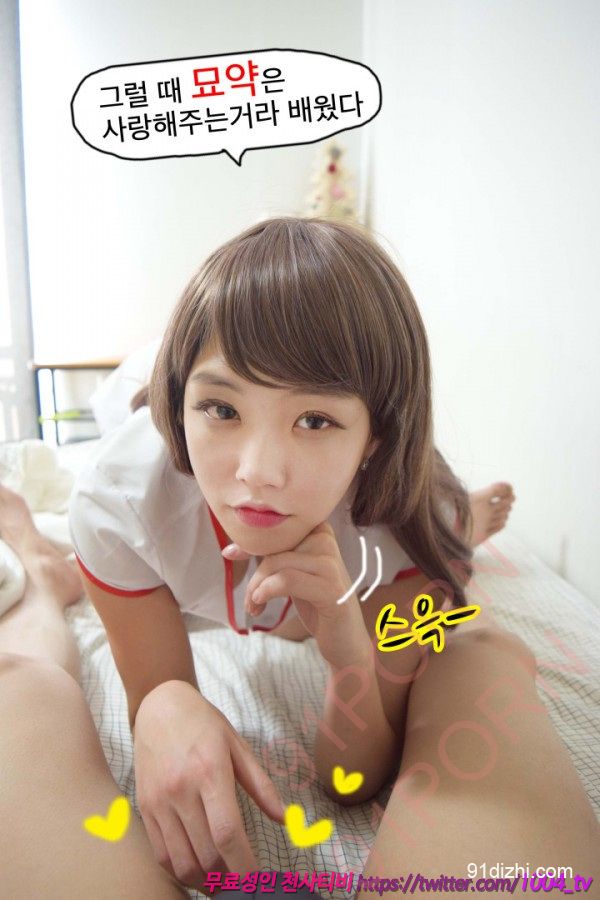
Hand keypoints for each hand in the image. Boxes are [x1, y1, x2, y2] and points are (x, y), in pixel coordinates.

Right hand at [133, 680, 284, 891]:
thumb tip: (285, 819)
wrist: (159, 705)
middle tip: (243, 882)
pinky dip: (180, 871)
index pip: (227, 832)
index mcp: (209, 772)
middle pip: (206, 853)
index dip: (243, 865)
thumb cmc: (203, 723)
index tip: (256, 881)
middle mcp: (180, 790)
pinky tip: (198, 869)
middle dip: (228, 878)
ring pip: (182, 861)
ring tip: (223, 881)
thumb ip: (261, 785)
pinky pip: (161, 854)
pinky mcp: (144, 808)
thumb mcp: (237, 745)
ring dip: (205, 881)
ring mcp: (159, 801)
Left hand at [223, 521, 370, 667]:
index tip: (230, 554)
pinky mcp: (331, 588)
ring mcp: (331, 564)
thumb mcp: (293, 574)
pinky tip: (260, 606)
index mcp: (318, 531)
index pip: (276, 527)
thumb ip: (270, 557)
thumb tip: (229, 550)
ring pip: (276, 563)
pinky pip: (287, 580)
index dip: (250, 541)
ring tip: (254, 607)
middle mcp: (327, 541)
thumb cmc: (317, 604)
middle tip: (249, 599)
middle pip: (273, 546)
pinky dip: (266, 592)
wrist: (346, 639)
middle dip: (254, 573)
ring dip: (257, 588)